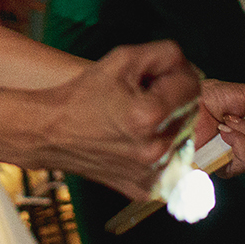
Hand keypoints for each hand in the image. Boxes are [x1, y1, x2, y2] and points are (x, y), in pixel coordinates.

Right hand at [38, 41, 200, 200]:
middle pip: (191, 111)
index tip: (156, 76)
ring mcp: (152, 175)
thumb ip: (165, 54)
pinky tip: (138, 140)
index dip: (176, 73)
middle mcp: (156, 150)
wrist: (51, 133)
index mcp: (150, 116)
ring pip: (185, 137)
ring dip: (170, 124)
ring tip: (138, 119)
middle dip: (173, 98)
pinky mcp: (147, 189)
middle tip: (143, 96)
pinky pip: (172, 163)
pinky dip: (161, 150)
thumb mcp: (122, 59)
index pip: (193, 85)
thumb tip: (190, 67)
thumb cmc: (83, 96)